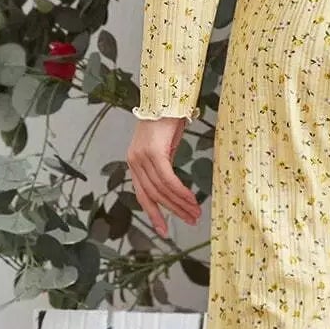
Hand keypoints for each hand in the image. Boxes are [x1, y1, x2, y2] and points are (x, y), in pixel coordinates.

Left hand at [126, 116, 201, 234]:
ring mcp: (142, 158)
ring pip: (162, 190)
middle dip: (174, 212)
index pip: (143, 195)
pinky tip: (192, 200)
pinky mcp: (153, 153)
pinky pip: (168, 180)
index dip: (154, 214)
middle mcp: (134, 162)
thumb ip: (163, 166)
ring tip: (196, 213)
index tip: (164, 230)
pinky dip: (181, 192)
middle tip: (191, 221)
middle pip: (154, 195)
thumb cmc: (168, 120)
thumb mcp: (164, 147)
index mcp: (134, 163)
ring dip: (181, 204)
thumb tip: (172, 187)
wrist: (168, 98)